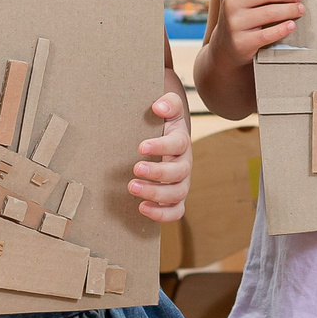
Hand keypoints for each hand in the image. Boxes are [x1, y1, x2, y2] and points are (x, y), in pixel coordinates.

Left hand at [130, 91, 191, 220]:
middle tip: (135, 169)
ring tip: (132, 187)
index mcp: (182, 142)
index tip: (141, 147)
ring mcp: (181, 183)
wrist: (169, 138)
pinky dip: (162, 214)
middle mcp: (184, 164)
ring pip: (177, 194)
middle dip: (157, 173)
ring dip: (155, 193)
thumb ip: (168, 103)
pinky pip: (176, 212)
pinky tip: (142, 208)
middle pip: (179, 173)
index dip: (161, 147)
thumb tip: (159, 107)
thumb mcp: (168, 108)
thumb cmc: (164, 125)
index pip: (178, 144)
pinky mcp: (175, 199)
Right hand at [217, 0, 303, 62]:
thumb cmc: (240, 15)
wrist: (225, 46)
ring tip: (300, 10)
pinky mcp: (241, 41)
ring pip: (271, 12)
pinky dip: (283, 29)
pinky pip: (268, 33)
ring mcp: (234, 23)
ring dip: (291, 10)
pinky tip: (291, 25)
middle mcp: (229, 2)